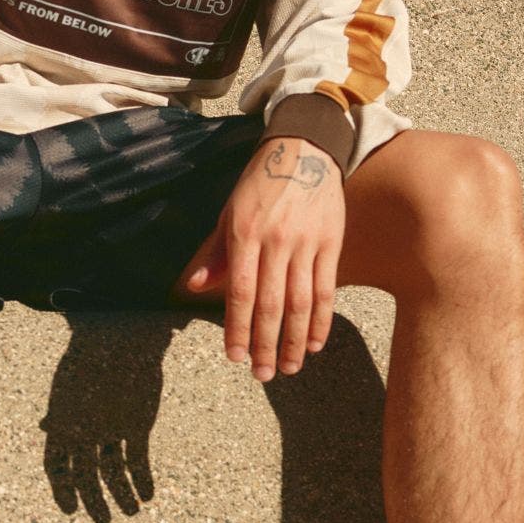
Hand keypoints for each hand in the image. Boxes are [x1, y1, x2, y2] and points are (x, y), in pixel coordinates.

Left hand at [178, 134, 342, 380]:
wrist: (304, 148)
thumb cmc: (259, 183)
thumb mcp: (229, 211)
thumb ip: (214, 253)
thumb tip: (192, 287)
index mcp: (245, 232)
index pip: (240, 291)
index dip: (238, 328)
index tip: (235, 357)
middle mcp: (277, 240)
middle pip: (272, 304)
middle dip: (267, 344)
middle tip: (263, 375)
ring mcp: (307, 242)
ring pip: (301, 302)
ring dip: (295, 340)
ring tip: (289, 367)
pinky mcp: (331, 241)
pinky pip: (327, 288)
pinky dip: (322, 320)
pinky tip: (315, 343)